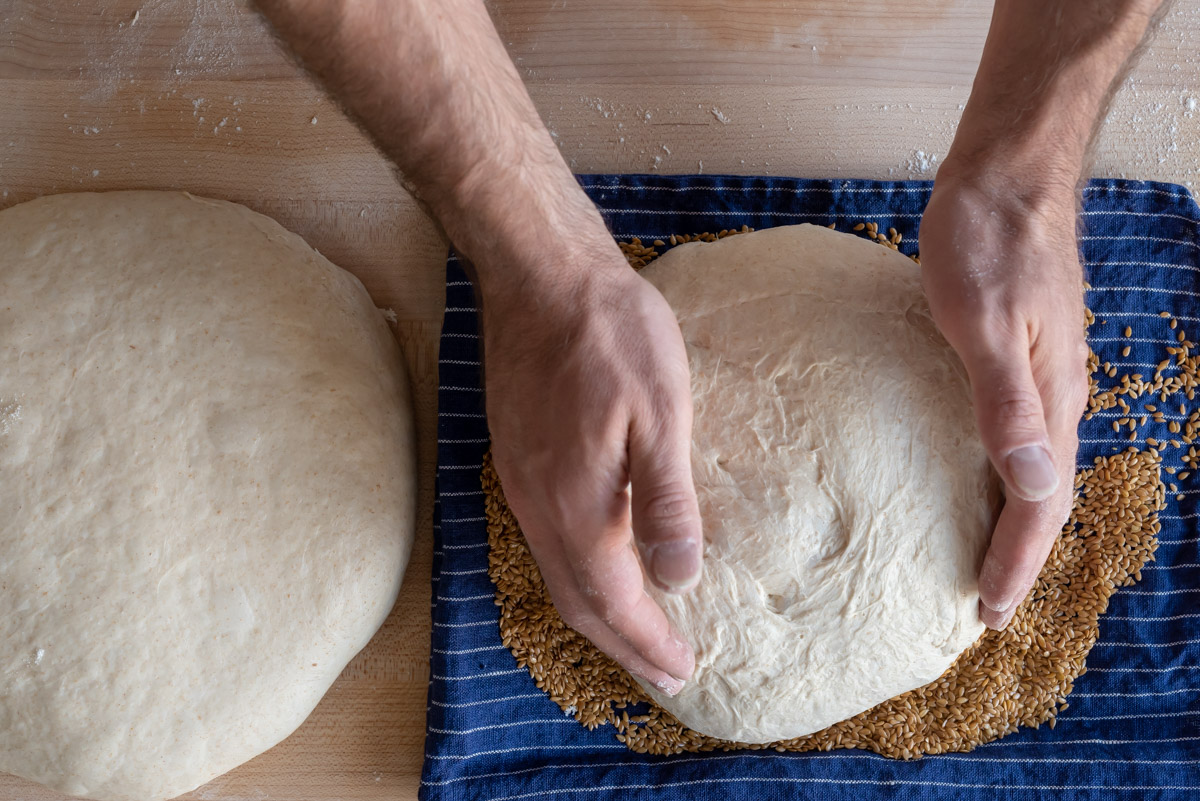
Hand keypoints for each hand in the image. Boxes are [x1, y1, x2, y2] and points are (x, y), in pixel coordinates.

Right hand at [479, 243, 702, 693]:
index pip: (611, 598)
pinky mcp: (517, 458)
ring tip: (636, 634)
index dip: (647, 640)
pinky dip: (578, 573)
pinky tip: (601, 565)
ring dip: (597, 614)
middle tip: (663, 671)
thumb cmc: (608, 332)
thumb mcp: (660, 410)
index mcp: (576, 502)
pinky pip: (543, 540)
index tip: (683, 669)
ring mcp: (520, 482)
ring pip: (555, 573)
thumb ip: (666, 498)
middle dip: (621, 644)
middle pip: (576, 601)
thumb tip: (679, 576)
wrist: (539, 275)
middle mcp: (537, 504)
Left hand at [918, 165, 1089, 629]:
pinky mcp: (1019, 352)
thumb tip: (1030, 481)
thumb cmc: (988, 238)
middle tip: (983, 603)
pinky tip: (971, 473)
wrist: (1009, 173)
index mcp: (1053, 398)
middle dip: (1017, 555)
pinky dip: (999, 472)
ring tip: (979, 555)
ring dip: (1010, 518)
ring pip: (1033, 467)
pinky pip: (1016, 432)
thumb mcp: (985, 318)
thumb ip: (1006, 399)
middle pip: (1044, 496)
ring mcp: (1041, 373)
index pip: (1041, 504)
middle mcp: (1055, 394)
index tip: (986, 612)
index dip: (1015, 562)